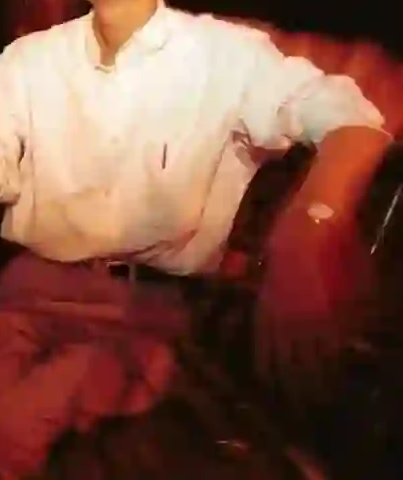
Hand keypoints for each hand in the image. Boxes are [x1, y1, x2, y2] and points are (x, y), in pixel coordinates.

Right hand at [254, 205, 374, 401]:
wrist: (315, 215)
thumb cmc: (345, 247)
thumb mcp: (360, 285)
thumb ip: (353, 316)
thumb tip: (352, 345)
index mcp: (322, 311)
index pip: (320, 353)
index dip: (318, 376)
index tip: (319, 396)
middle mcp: (296, 310)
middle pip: (295, 353)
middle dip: (296, 380)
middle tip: (295, 403)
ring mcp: (277, 300)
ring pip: (273, 340)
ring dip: (273, 366)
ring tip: (271, 387)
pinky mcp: (266, 289)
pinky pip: (260, 321)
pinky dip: (260, 341)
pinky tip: (259, 355)